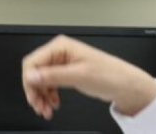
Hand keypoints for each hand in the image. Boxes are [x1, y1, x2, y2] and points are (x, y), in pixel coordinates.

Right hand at [22, 35, 155, 119]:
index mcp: (60, 46)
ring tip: (46, 109)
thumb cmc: (110, 75)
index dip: (29, 80)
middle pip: (35, 72)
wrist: (126, 86)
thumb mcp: (79, 75)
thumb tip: (31, 76)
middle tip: (39, 107)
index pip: (33, 62)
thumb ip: (53, 75)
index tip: (32, 97)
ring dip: (41, 95)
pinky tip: (54, 104)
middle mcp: (59, 53)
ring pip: (41, 80)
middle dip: (35, 91)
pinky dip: (49, 95)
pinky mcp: (66, 73)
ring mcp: (62, 63)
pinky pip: (49, 84)